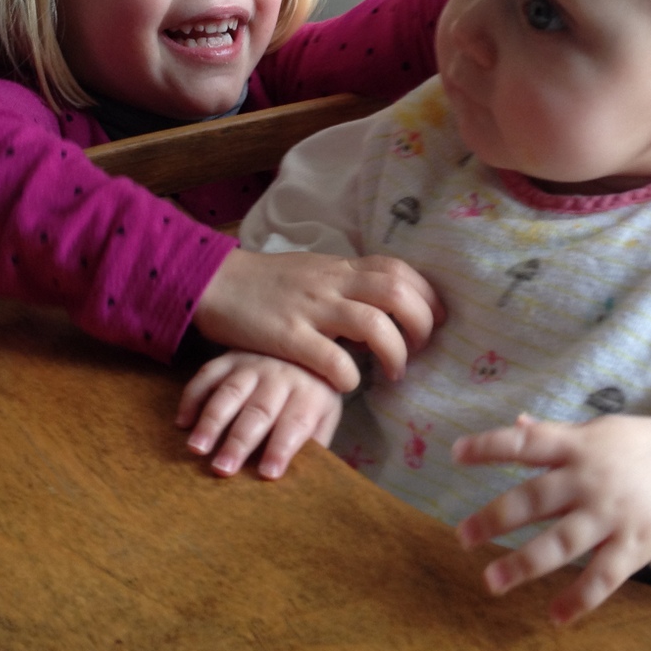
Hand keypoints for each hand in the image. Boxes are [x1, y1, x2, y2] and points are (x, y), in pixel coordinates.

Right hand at [176, 351, 342, 478]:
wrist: (304, 348)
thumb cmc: (311, 396)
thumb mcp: (325, 415)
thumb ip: (314, 443)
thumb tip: (302, 478)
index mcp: (310, 393)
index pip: (296, 423)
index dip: (281, 448)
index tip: (268, 474)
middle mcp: (281, 375)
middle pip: (259, 411)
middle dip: (239, 441)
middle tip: (222, 469)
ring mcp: (253, 364)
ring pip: (230, 392)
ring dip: (211, 421)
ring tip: (196, 448)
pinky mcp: (230, 357)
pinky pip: (207, 375)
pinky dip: (192, 397)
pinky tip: (182, 422)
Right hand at [192, 248, 443, 391]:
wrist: (214, 283)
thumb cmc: (266, 283)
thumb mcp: (314, 272)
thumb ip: (348, 284)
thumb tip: (385, 306)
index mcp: (340, 267)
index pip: (399, 269)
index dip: (427, 294)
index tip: (437, 319)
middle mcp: (332, 283)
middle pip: (397, 294)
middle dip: (421, 325)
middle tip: (420, 350)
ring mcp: (311, 308)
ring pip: (374, 324)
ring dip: (395, 353)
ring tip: (394, 374)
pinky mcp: (287, 335)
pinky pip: (332, 357)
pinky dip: (350, 375)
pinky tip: (349, 384)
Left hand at [453, 414, 650, 624]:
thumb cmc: (630, 448)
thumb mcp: (594, 431)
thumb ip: (553, 434)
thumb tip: (515, 422)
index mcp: (575, 446)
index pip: (526, 443)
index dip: (491, 446)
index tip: (457, 454)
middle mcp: (589, 480)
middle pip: (536, 499)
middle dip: (497, 518)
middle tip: (463, 537)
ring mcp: (611, 514)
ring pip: (562, 544)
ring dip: (525, 564)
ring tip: (492, 582)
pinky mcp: (634, 545)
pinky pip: (603, 577)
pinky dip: (579, 599)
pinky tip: (555, 617)